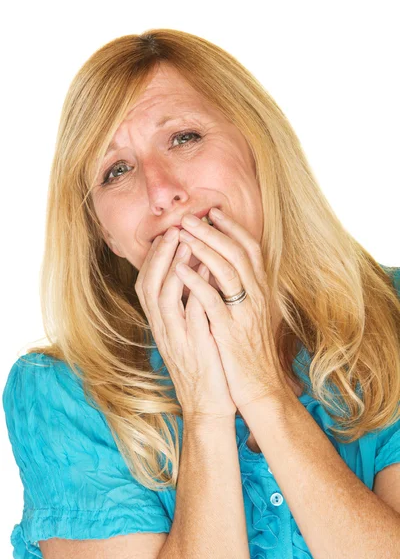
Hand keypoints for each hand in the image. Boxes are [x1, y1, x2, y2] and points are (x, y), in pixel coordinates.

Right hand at [134, 228, 236, 419]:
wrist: (207, 406)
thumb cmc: (202, 366)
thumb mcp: (186, 334)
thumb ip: (183, 308)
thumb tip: (189, 276)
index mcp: (161, 325)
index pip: (147, 285)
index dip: (155, 258)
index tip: (167, 234)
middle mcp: (163, 329)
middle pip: (149, 285)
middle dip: (160, 255)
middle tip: (174, 229)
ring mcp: (177, 338)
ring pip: (165, 296)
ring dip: (173, 266)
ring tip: (186, 241)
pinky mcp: (195, 347)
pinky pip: (192, 313)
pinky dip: (195, 290)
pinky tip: (206, 271)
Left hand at [174, 208, 290, 410]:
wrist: (260, 387)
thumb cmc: (250, 351)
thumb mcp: (249, 315)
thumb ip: (240, 290)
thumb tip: (221, 268)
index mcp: (260, 290)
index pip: (251, 249)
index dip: (233, 228)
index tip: (214, 213)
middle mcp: (257, 296)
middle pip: (238, 252)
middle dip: (213, 231)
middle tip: (191, 216)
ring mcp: (245, 313)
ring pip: (228, 270)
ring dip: (205, 248)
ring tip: (183, 232)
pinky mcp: (231, 332)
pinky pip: (213, 301)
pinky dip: (196, 281)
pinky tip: (180, 268)